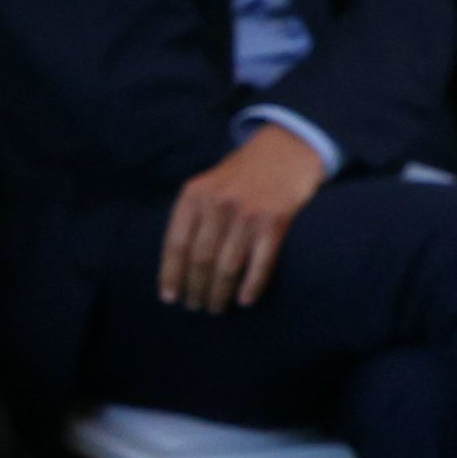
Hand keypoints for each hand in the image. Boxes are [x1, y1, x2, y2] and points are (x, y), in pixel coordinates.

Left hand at [158, 122, 327, 312]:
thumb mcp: (207, 184)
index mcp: (194, 196)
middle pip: (200, 259)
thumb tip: (178, 260)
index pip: (175, 243)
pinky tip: (245, 300)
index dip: (171, 274)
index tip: (169, 298)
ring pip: (227, 265)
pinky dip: (252, 285)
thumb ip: (192, 215)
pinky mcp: (276, 222)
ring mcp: (247, 214)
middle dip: (196, 289)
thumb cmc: (242, 173)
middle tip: (196, 307)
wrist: (286, 149)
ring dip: (220, 293)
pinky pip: (260, 262)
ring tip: (216, 308)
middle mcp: (217, 205)